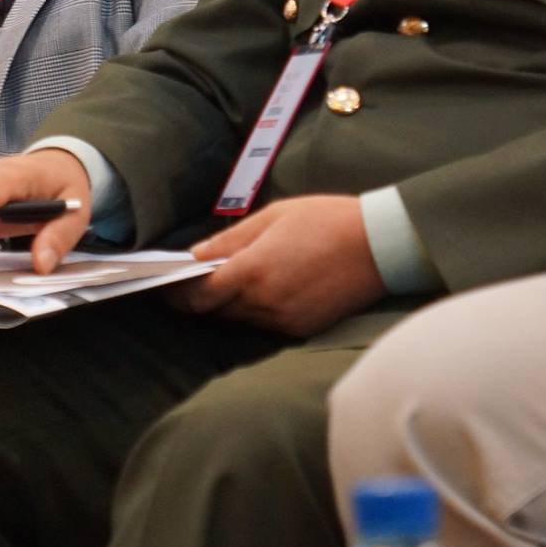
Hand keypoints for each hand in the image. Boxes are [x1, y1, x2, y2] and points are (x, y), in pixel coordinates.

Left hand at [175, 194, 385, 336]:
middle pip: (216, 310)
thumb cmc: (326, 220)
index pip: (198, 296)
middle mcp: (266, 302)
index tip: (165, 284)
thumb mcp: (272, 217)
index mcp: (254, 271)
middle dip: (202, 296)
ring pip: (240, 318)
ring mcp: (285, 319)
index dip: (177, 293)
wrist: (380, 245)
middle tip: (192, 278)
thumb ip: (229, 240)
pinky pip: (265, 323)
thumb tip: (196, 256)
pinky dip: (256, 309)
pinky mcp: (302, 329)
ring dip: (229, 302)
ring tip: (230, 278)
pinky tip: (264, 287)